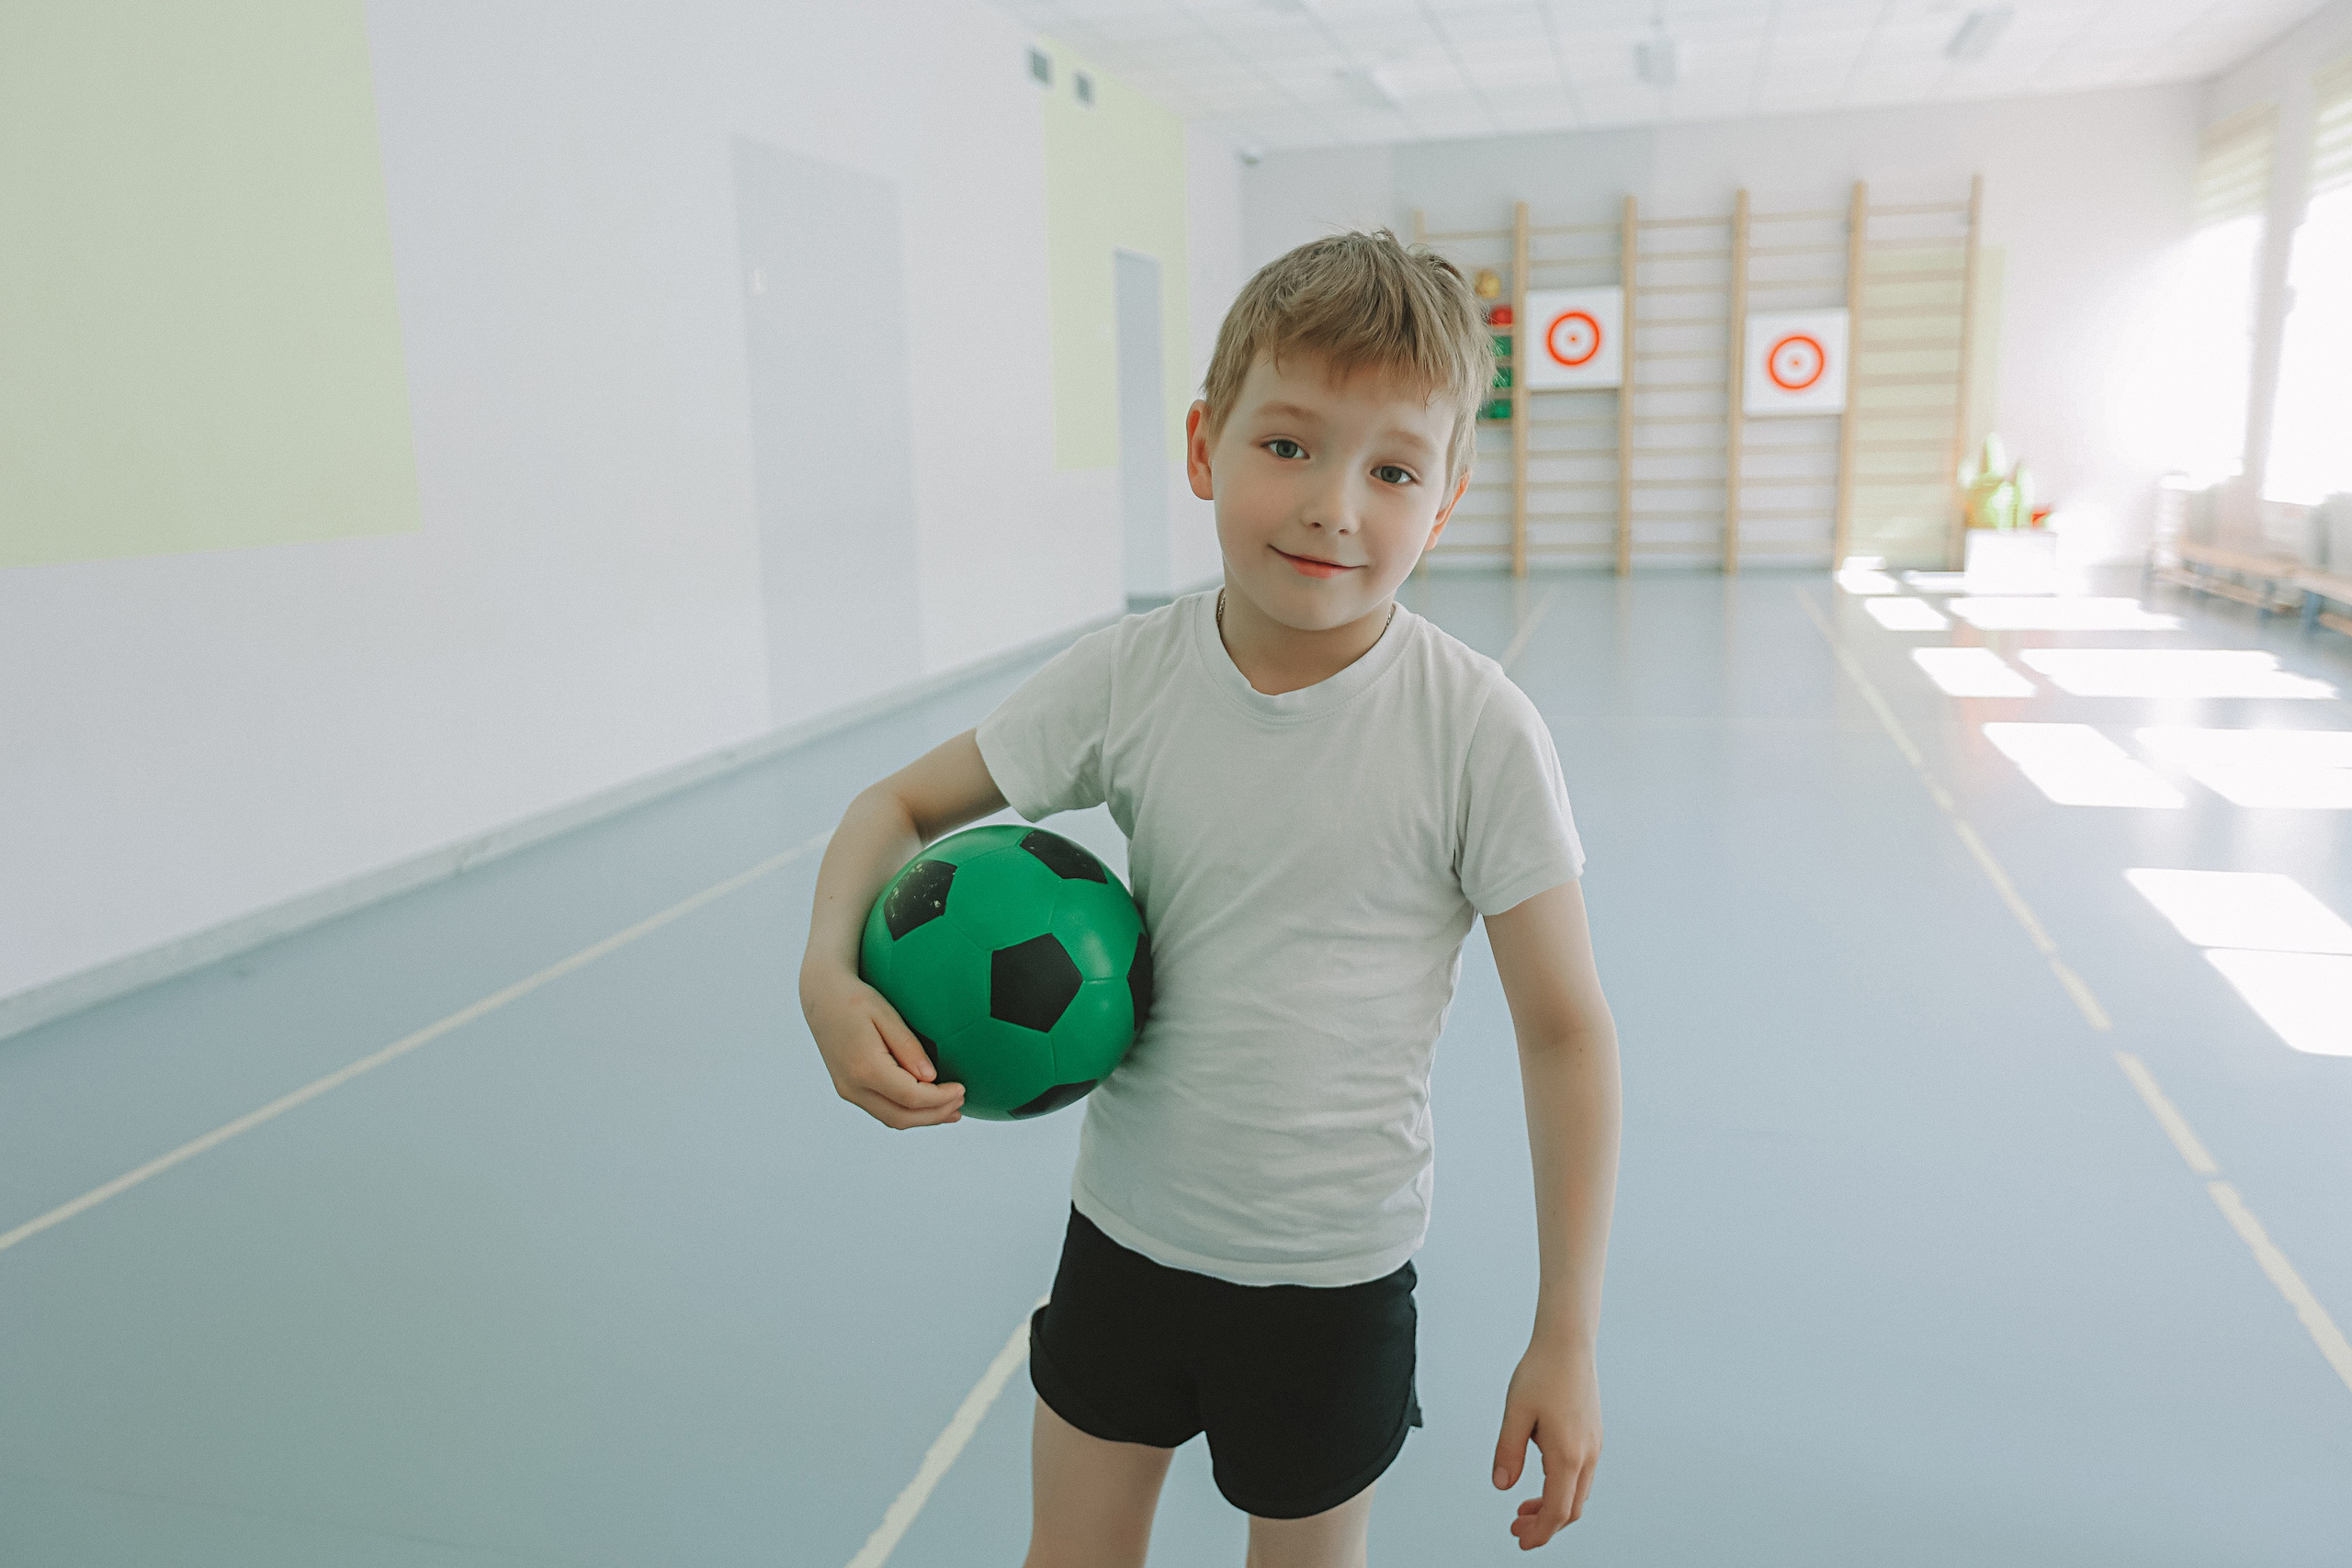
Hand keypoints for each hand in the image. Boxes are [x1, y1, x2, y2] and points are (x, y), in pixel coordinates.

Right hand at [801, 967, 964, 1128]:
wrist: (820, 997)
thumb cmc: (855, 999)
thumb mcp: (886, 1014)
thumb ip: (908, 1047)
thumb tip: (931, 1077)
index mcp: (864, 1067)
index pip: (911, 1096)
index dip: (940, 1099)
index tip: (963, 1090)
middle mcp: (853, 1086)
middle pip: (902, 1117)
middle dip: (936, 1115)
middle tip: (961, 1104)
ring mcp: (848, 1091)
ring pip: (891, 1119)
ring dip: (923, 1119)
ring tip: (951, 1111)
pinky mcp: (848, 1089)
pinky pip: (882, 1110)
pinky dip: (907, 1112)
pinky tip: (926, 1105)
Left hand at [1491, 1339, 1601, 1548]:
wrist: (1567, 1343)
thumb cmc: (1542, 1372)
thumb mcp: (1515, 1413)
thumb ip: (1508, 1452)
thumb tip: (1502, 1485)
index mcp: (1567, 1454)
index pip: (1557, 1510)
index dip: (1540, 1532)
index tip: (1522, 1542)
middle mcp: (1586, 1454)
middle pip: (1570, 1508)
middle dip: (1545, 1525)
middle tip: (1517, 1528)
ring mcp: (1593, 1445)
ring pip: (1577, 1493)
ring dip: (1552, 1507)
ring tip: (1524, 1508)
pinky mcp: (1592, 1436)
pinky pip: (1580, 1475)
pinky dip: (1561, 1488)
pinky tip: (1540, 1481)